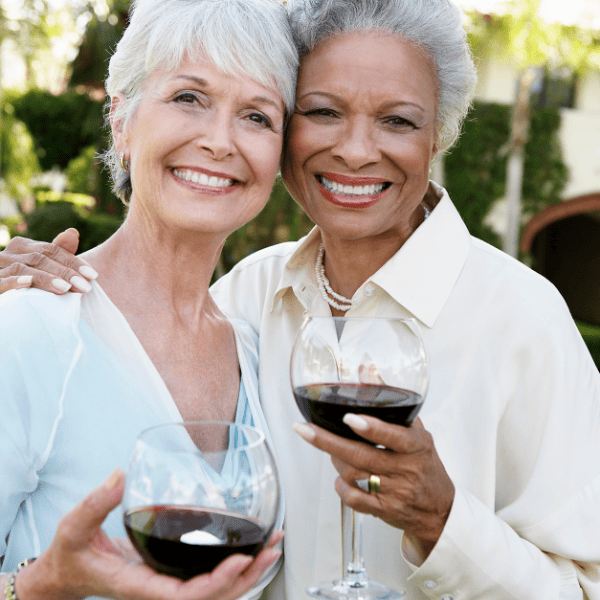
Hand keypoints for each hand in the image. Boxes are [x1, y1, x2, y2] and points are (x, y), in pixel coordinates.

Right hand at [0, 229, 96, 294]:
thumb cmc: (22, 279)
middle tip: (85, 286)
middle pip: (40, 259)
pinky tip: (28, 284)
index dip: (74, 262)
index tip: (93, 275)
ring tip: (66, 288)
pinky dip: (14, 281)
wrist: (1, 296)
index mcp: (22, 246)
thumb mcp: (41, 265)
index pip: (52, 250)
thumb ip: (57, 251)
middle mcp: (9, 253)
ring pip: (23, 269)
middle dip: (65, 272)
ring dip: (45, 278)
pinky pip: (1, 281)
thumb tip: (73, 232)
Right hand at [16, 469, 281, 599]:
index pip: (183, 596)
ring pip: (214, 593)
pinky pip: (208, 581)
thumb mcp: (74, 528)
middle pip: (211, 598)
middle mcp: (158, 591)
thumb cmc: (72, 556)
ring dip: (247, 573)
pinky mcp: (171, 576)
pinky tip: (251, 549)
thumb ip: (96, 503)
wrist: (68, 574)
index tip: (240, 561)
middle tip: (272, 548)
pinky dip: (234, 568)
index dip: (216, 583)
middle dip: (245, 577)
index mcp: (138, 586)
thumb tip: (119, 475)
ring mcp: (167, 586)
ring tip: (273, 546)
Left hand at [293, 416, 453, 558]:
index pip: (393, 436)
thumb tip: (368, 371)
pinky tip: (341, 477)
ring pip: (353, 474)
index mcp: (416, 446)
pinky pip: (353, 499)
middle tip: (304, 429)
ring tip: (331, 449)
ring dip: (334, 459)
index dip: (371, 428)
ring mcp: (394, 491)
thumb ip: (392, 403)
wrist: (438, 510)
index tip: (349, 418)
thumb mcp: (417, 432)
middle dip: (328, 441)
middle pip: (361, 455)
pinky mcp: (383, 509)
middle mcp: (405, 469)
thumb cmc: (424, 465)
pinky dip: (340, 486)